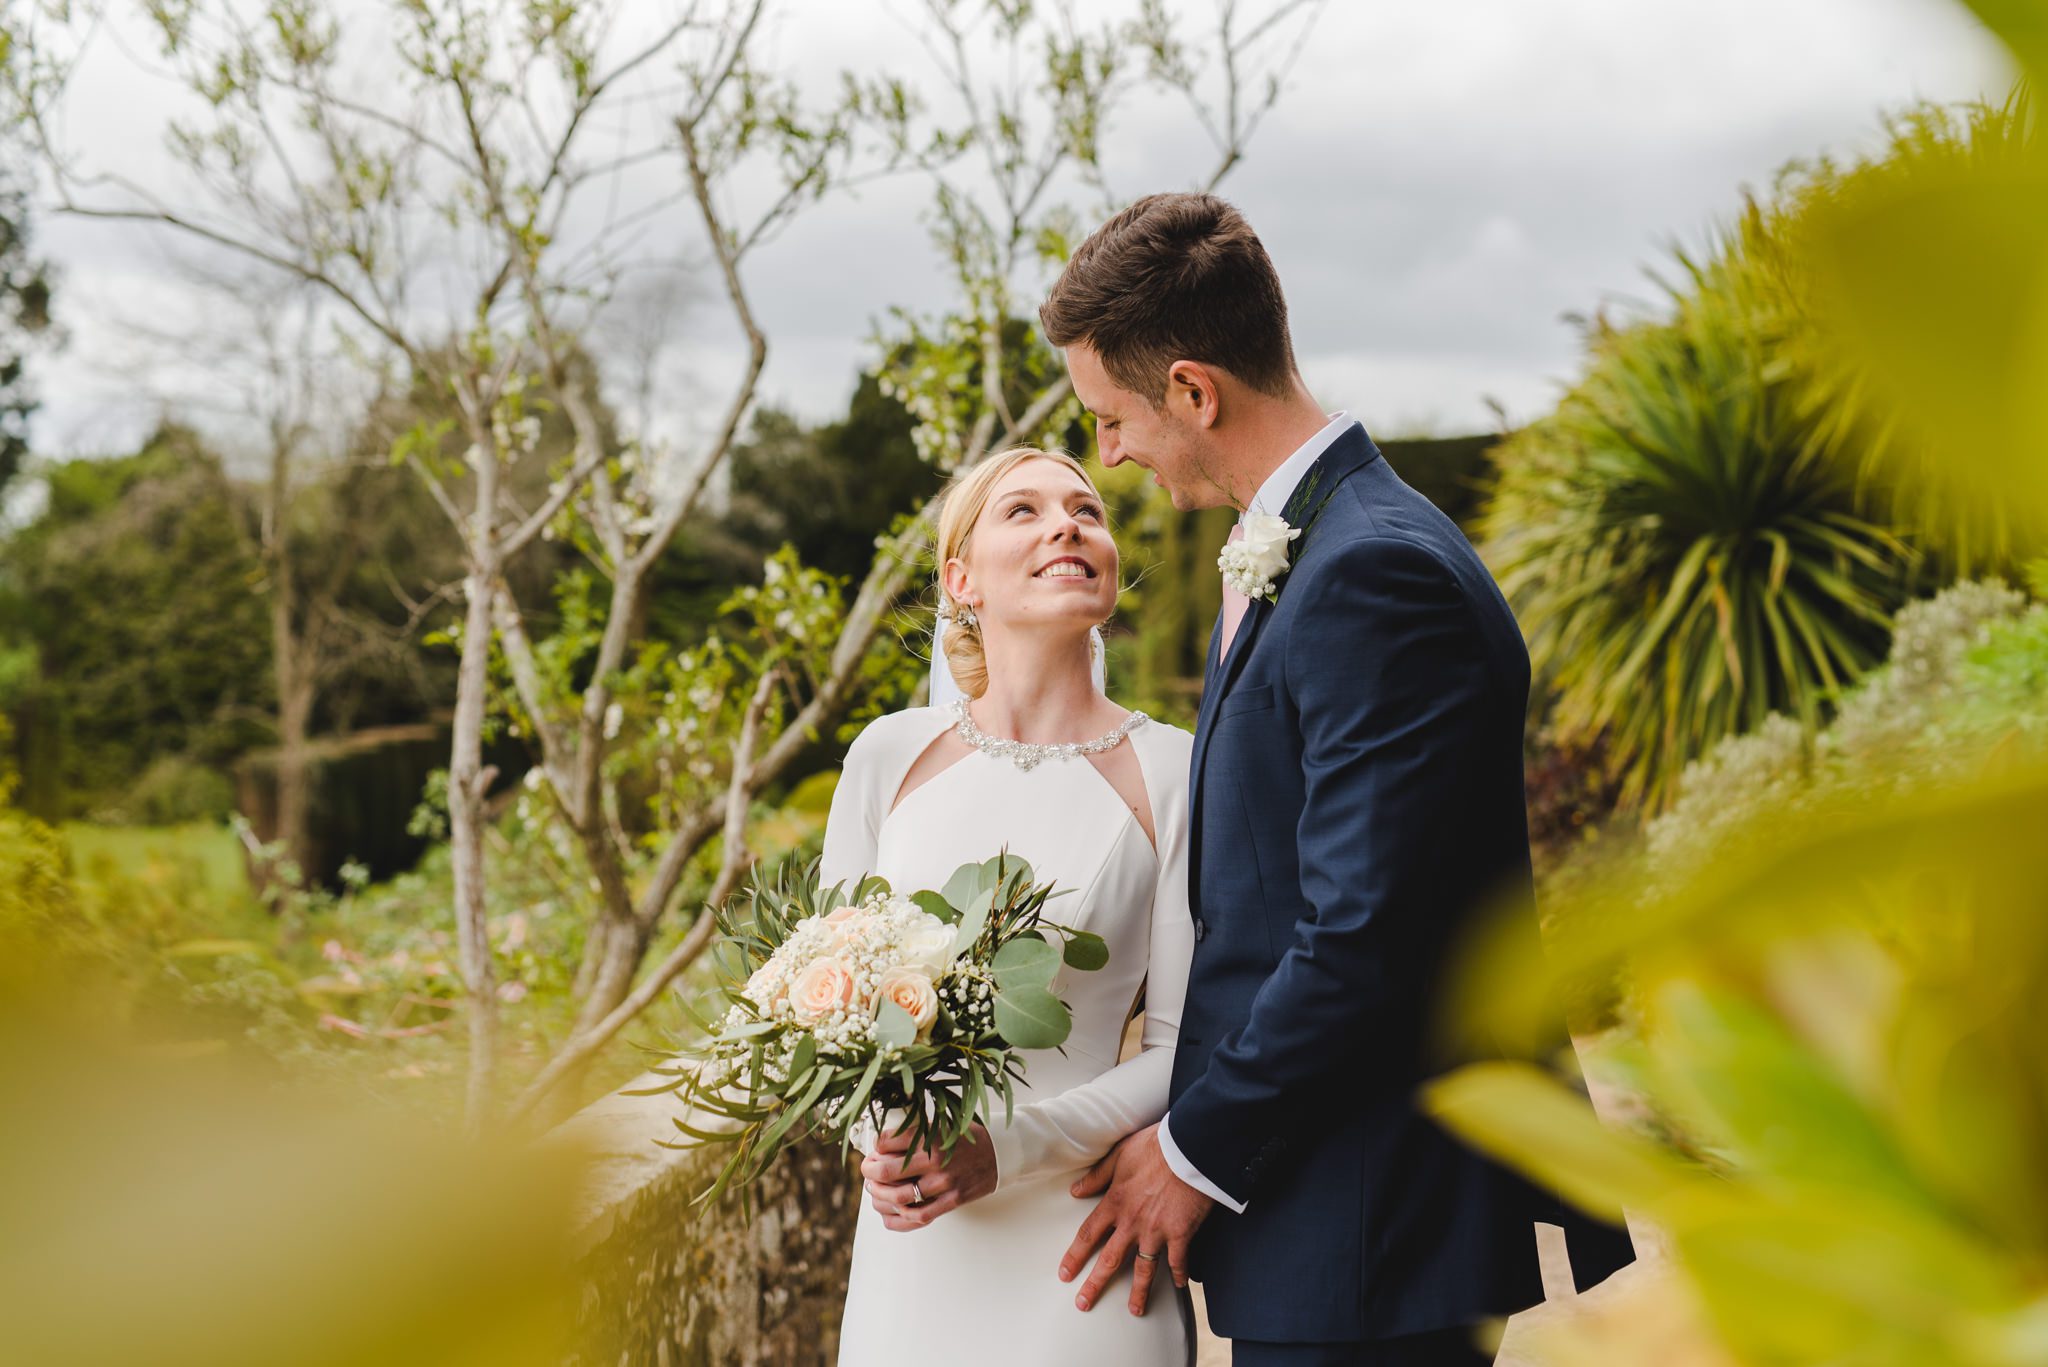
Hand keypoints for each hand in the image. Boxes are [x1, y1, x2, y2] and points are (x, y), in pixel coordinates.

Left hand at [860, 1120, 996, 1230]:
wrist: (1000, 1153)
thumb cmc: (966, 1138)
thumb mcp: (941, 1125)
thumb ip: (914, 1132)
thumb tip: (880, 1141)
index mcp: (931, 1136)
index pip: (887, 1141)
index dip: (874, 1146)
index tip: (874, 1149)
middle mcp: (936, 1160)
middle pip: (888, 1171)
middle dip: (869, 1171)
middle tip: (867, 1170)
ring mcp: (944, 1183)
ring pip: (899, 1197)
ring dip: (880, 1196)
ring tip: (876, 1190)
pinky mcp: (952, 1200)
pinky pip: (919, 1217)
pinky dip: (899, 1219)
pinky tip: (890, 1214)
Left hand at [1059, 1122, 1211, 1316]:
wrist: (1189, 1148)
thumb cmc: (1155, 1146)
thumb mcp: (1119, 1155)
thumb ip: (1097, 1175)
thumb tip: (1075, 1190)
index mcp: (1115, 1202)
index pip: (1088, 1234)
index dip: (1075, 1256)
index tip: (1065, 1274)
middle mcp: (1132, 1222)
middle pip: (1109, 1259)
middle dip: (1095, 1284)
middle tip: (1083, 1303)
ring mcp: (1157, 1230)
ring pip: (1144, 1268)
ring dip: (1138, 1292)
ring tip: (1135, 1310)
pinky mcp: (1181, 1233)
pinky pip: (1179, 1260)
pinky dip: (1180, 1274)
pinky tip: (1180, 1286)